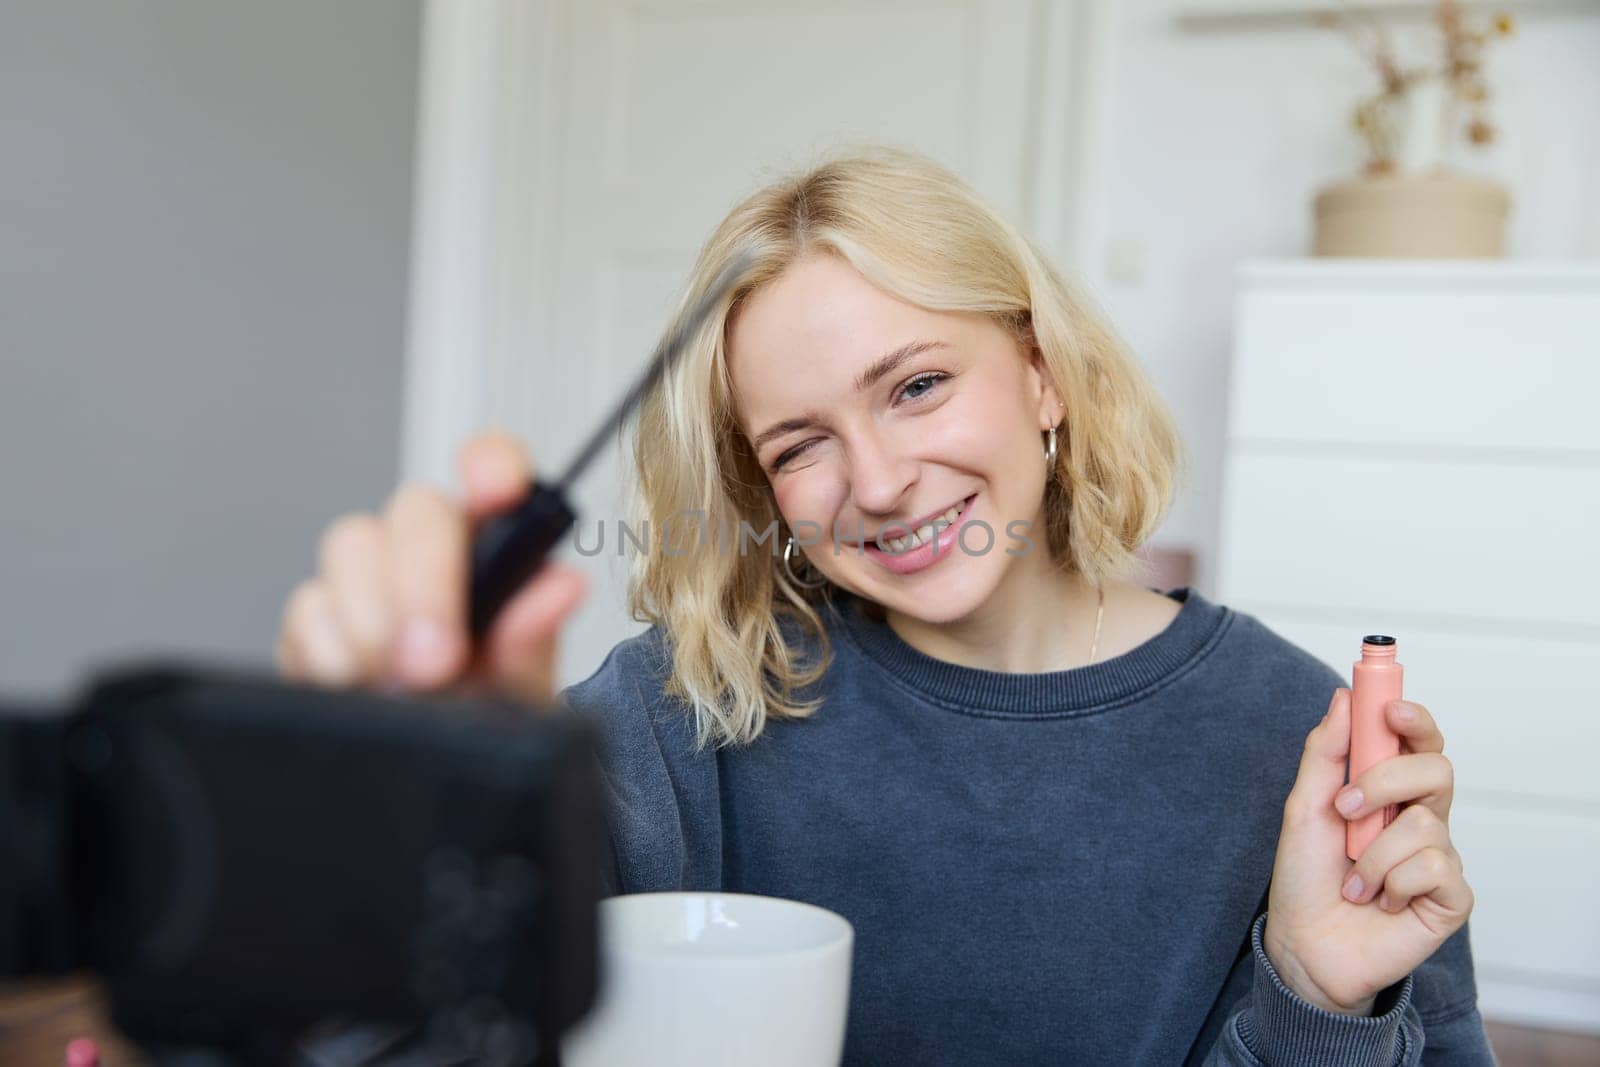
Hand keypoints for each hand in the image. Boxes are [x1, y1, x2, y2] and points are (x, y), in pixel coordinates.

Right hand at [275, 430, 588, 706]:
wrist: (438, 776)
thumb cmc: (486, 712)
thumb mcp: (522, 687)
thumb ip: (534, 637)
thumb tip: (562, 585)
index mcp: (494, 544)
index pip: (493, 468)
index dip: (492, 464)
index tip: (498, 488)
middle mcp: (429, 547)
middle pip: (416, 511)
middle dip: (424, 585)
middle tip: (437, 660)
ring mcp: (366, 575)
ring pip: (352, 547)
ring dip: (376, 625)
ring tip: (401, 684)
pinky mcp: (314, 616)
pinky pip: (308, 607)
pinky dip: (334, 653)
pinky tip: (361, 686)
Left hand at [1262, 689, 1474, 1015]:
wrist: (1306, 943)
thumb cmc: (1306, 876)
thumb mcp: (1305, 807)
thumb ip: (1327, 752)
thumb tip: (1345, 696)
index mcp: (1391, 791)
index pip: (1419, 743)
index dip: (1414, 720)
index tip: (1390, 710)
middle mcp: (1423, 818)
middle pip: (1437, 770)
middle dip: (1388, 781)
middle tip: (1346, 807)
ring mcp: (1441, 857)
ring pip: (1425, 825)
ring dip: (1373, 854)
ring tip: (1353, 881)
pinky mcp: (1452, 897)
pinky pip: (1435, 869)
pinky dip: (1393, 884)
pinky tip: (1380, 903)